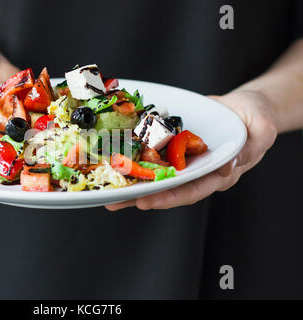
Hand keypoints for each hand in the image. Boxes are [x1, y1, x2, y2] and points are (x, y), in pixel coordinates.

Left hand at [106, 90, 277, 210]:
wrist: (243, 107)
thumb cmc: (257, 119)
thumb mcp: (262, 130)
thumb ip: (249, 148)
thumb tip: (228, 166)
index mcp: (217, 174)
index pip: (191, 190)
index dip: (168, 197)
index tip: (146, 201)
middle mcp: (196, 171)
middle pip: (166, 188)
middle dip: (139, 195)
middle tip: (114, 200)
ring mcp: (183, 160)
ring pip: (155, 174)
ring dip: (130, 181)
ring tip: (104, 188)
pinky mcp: (173, 146)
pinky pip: (153, 154)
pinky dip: (135, 158)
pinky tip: (114, 160)